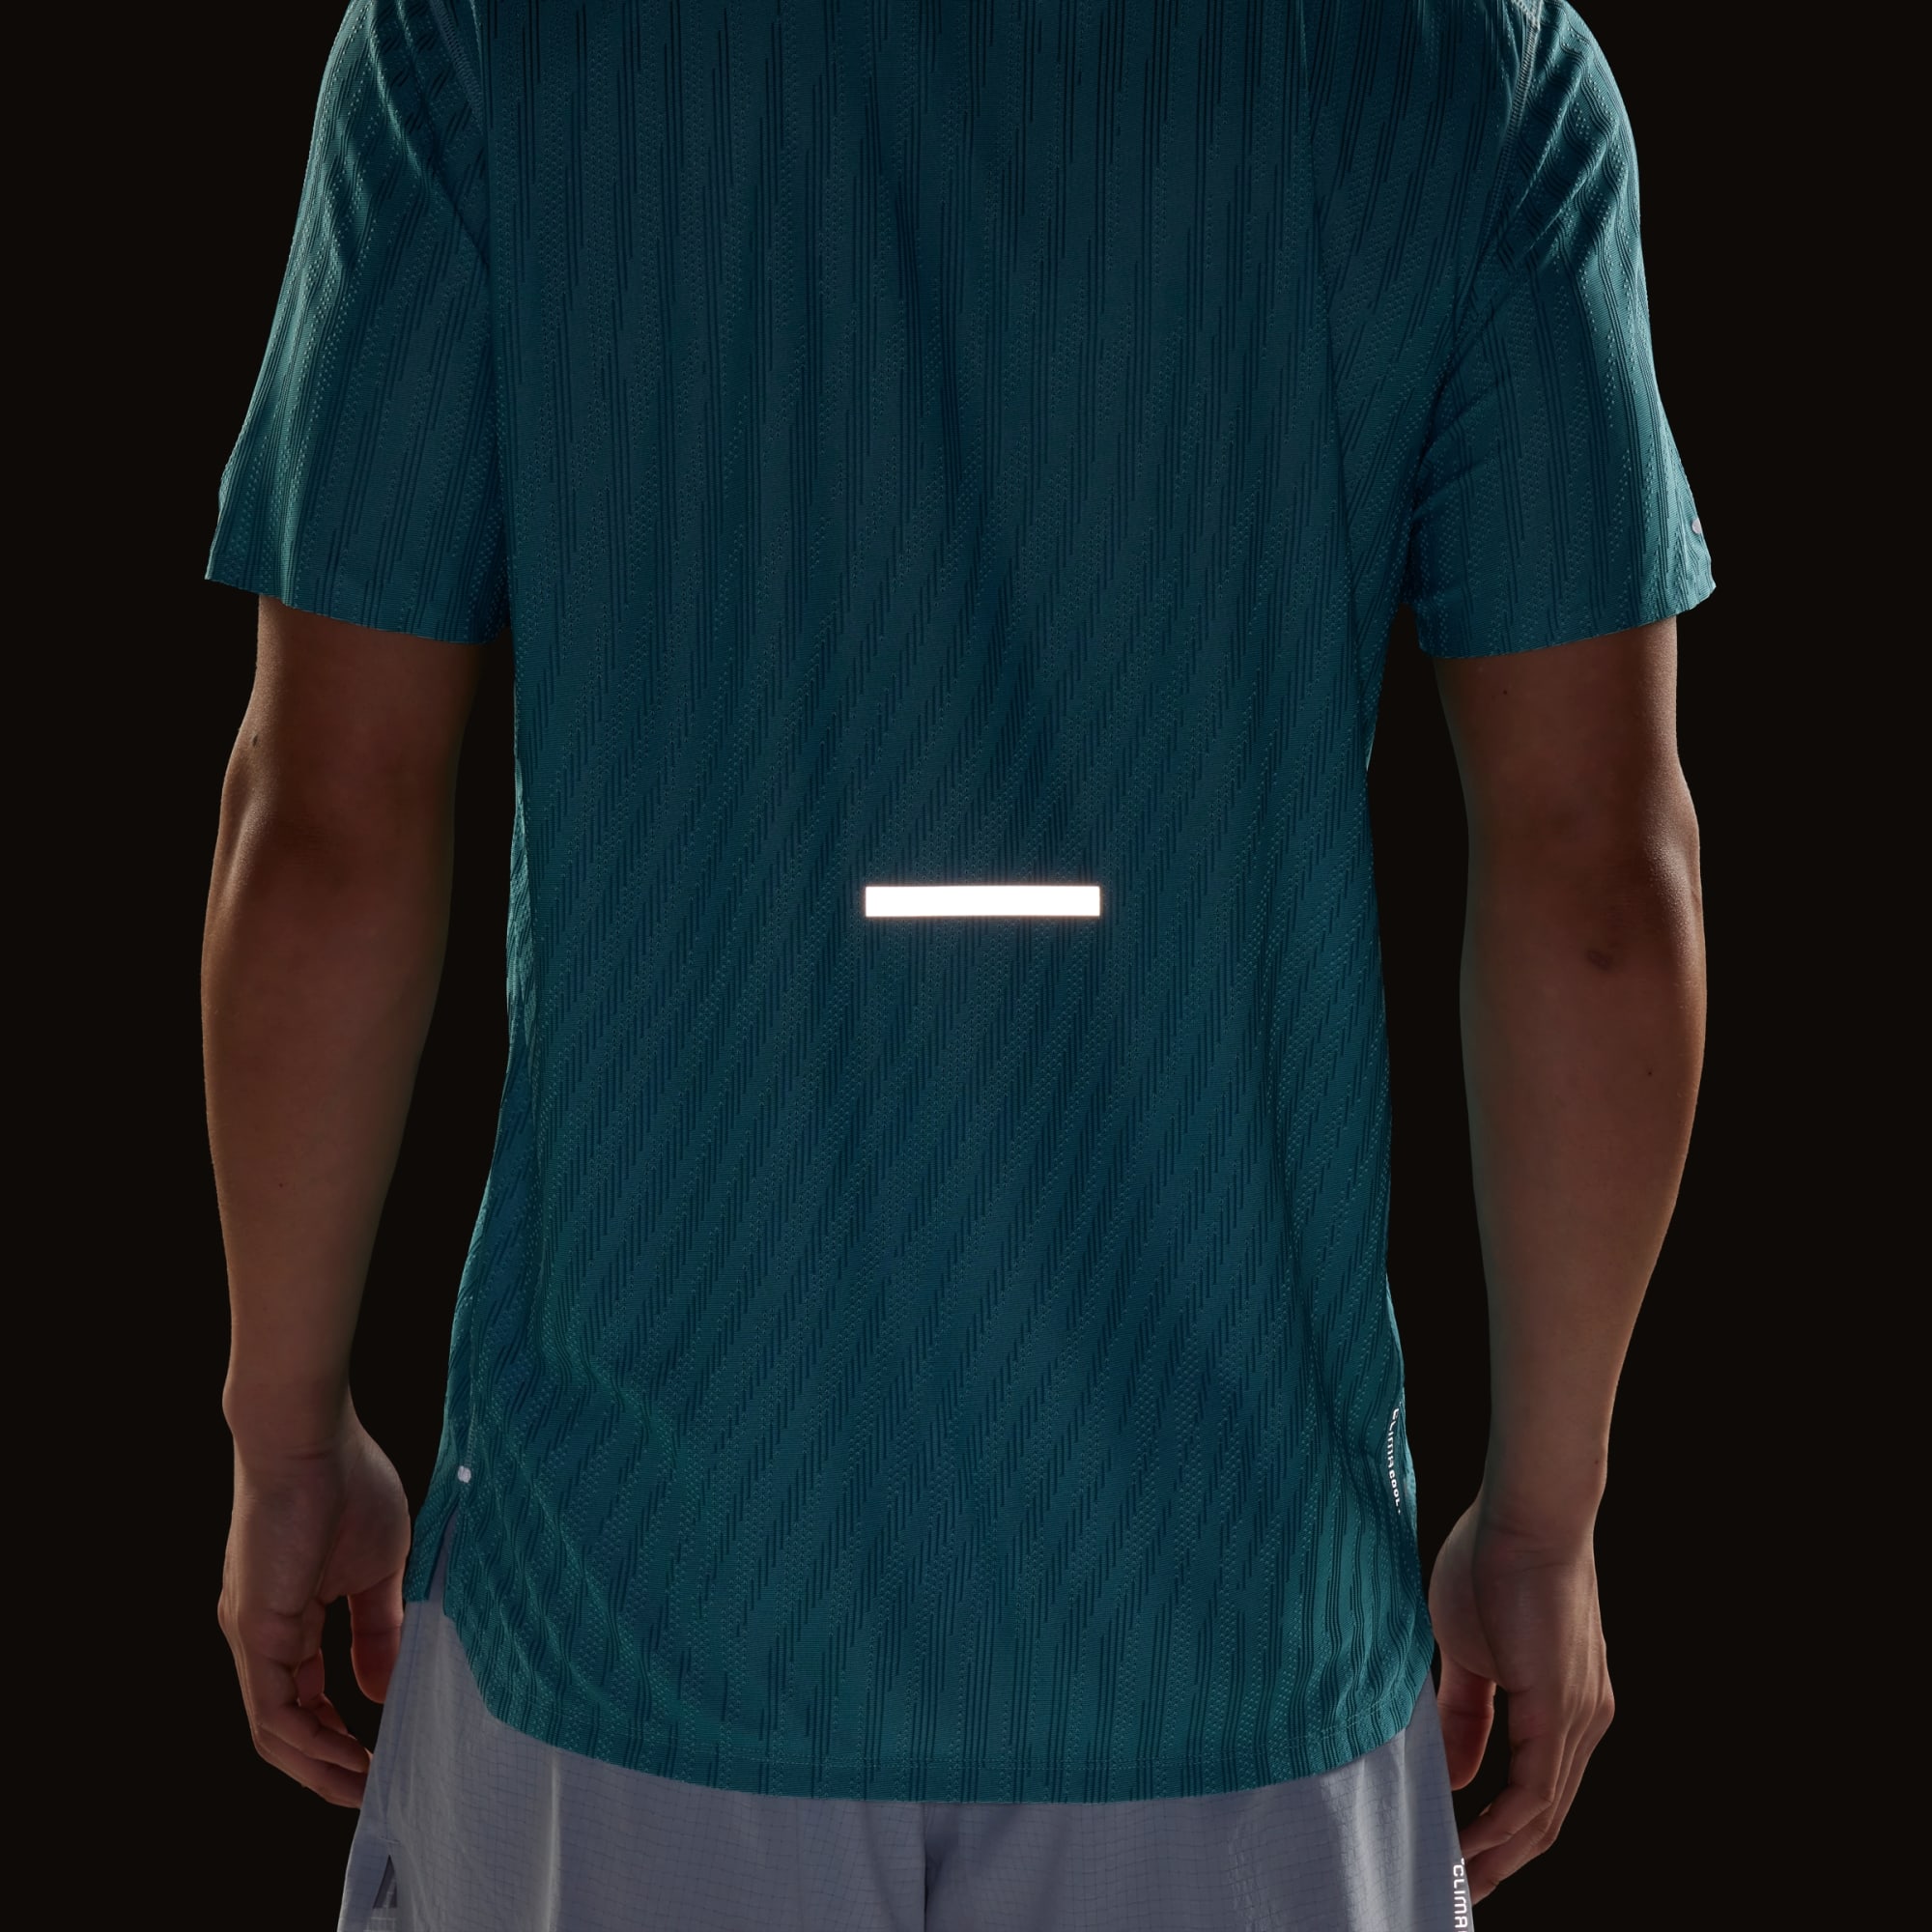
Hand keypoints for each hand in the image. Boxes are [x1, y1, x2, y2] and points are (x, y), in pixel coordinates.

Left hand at [216, 1402, 411, 1806]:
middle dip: (327, 1766)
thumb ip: (378, 1630)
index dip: (341, 1734)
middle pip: (285, 1725)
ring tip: (362, 1786)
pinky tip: (345, 1754)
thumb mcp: (379, 1570)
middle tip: (372, 1790)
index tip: (382, 1756)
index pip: (306, 1696)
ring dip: (317, 1766)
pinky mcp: (255, 1629)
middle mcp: (262, 1634)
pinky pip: (272, 1708)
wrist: (309, 1438)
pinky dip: (307, 1740)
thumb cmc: (348, 1483)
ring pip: (273, 1728)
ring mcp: (252, 1634)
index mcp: (290, 1617)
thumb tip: (382, 1690)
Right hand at [1425, 1491, 1614, 1902]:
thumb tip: (1457, 1776)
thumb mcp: (1466, 1651)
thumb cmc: (1493, 1561)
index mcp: (1564, 1705)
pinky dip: (1503, 1827)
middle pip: (1546, 1821)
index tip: (1460, 1860)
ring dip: (1500, 1856)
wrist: (1527, 1514)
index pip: (1537, 1793)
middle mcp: (1584, 1720)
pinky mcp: (1562, 1708)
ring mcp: (1580, 1717)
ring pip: (1545, 1816)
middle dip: (1501, 1863)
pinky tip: (1470, 1845)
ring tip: (1459, 1884)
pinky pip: (1537, 1792)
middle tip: (1459, 1893)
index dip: (1501, 1835)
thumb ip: (1464, 1715)